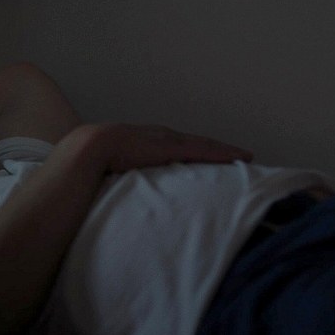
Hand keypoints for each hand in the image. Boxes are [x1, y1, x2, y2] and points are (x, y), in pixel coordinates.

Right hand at [102, 124, 252, 172]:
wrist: (89, 149)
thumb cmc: (94, 161)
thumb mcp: (111, 168)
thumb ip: (120, 177)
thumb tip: (118, 198)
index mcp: (147, 141)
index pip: (178, 146)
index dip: (195, 152)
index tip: (208, 159)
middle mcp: (161, 136)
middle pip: (196, 142)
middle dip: (216, 149)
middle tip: (237, 156)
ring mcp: (168, 141)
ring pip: (205, 145)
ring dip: (225, 151)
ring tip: (244, 156)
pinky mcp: (173, 148)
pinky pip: (205, 150)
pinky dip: (223, 154)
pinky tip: (240, 157)